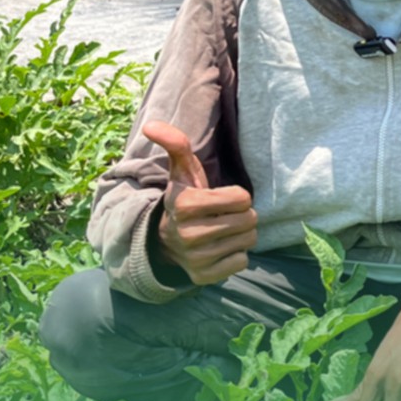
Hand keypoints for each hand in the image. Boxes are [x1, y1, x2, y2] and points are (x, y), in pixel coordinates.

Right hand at [141, 121, 257, 285]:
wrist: (166, 241)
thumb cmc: (184, 198)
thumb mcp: (181, 171)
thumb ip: (175, 144)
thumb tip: (151, 124)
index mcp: (184, 204)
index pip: (242, 198)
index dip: (237, 196)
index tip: (221, 199)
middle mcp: (188, 234)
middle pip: (249, 220)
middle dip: (242, 215)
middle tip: (224, 216)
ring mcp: (196, 258)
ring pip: (248, 241)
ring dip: (241, 235)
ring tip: (222, 231)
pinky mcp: (204, 277)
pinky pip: (242, 262)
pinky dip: (236, 255)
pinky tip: (220, 249)